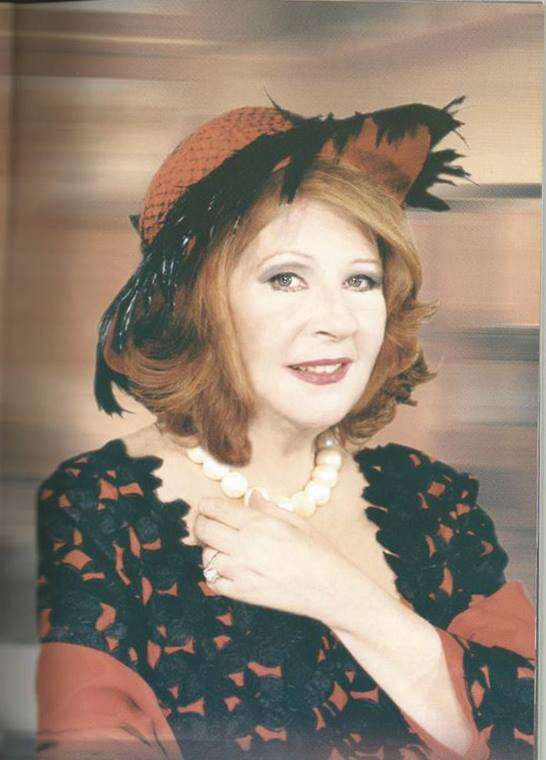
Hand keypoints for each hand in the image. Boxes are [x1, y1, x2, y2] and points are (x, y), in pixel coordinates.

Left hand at [194, 491, 358, 624]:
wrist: (330, 589)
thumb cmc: (318, 552)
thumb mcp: (296, 521)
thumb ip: (268, 508)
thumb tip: (252, 496)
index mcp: (258, 523)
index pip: (216, 509)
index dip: (206, 505)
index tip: (206, 505)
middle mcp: (244, 546)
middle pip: (204, 530)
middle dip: (201, 523)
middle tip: (206, 524)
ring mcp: (240, 572)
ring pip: (205, 556)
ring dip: (209, 549)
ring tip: (221, 547)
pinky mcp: (242, 594)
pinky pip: (212, 581)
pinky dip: (214, 573)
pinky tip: (226, 568)